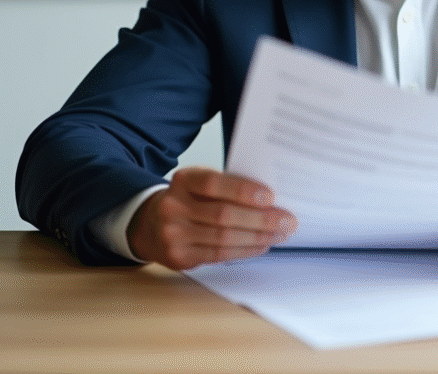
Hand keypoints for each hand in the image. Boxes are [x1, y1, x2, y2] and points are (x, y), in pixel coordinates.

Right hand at [127, 167, 295, 269]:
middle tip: (287, 220)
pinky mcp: (179, 257)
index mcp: (183, 181)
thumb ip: (227, 186)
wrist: (150, 224)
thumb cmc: (188, 200)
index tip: (271, 197)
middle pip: (223, 215)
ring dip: (258, 237)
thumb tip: (271, 199)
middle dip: (261, 219)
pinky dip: (245, 250)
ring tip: (280, 234)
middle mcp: (173, 207)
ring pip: (224, 238)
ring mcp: (173, 234)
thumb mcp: (199, 183)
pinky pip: (219, 255)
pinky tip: (262, 245)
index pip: (213, 184)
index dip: (243, 191)